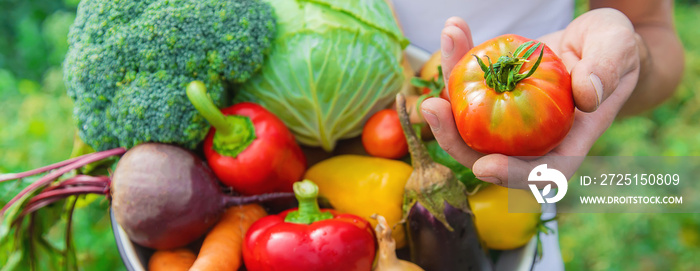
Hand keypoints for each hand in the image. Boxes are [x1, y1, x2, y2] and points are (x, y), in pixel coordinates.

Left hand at [421, 9, 641, 188]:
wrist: (596, 42)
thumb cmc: (614, 49)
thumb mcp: (618, 49)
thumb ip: (607, 69)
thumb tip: (587, 95)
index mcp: (570, 139)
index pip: (544, 172)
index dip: (513, 176)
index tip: (485, 165)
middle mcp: (534, 137)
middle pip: (489, 155)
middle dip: (454, 139)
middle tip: (432, 107)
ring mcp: (511, 120)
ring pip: (471, 122)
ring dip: (448, 91)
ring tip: (447, 47)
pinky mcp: (496, 96)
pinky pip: (471, 87)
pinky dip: (459, 61)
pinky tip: (455, 30)